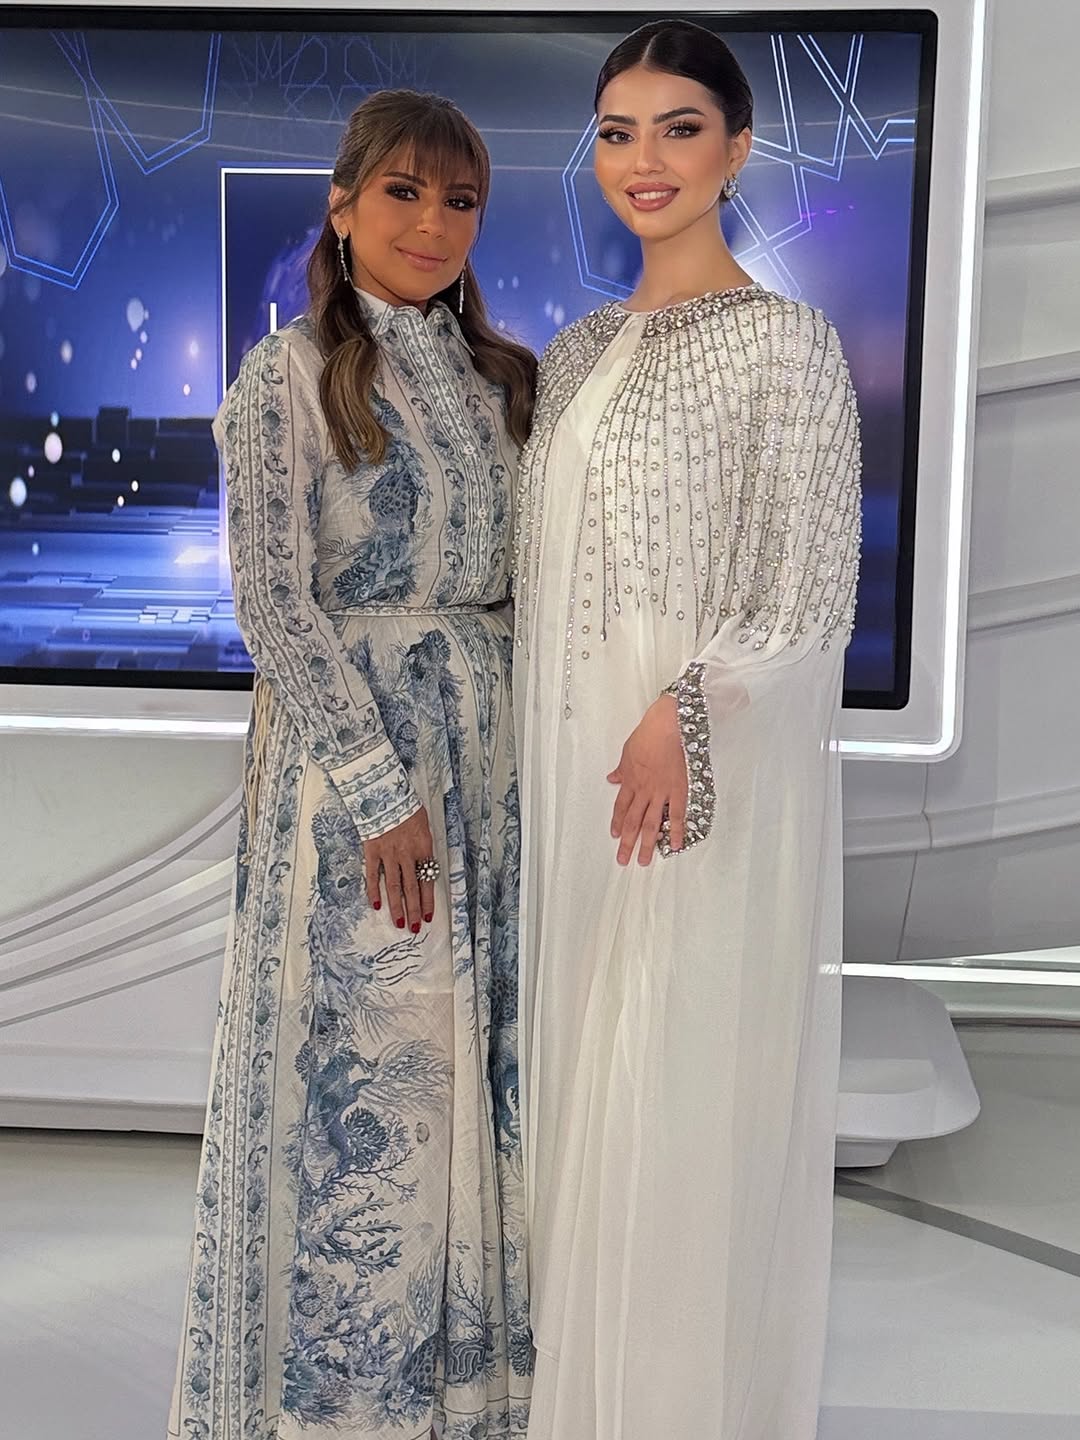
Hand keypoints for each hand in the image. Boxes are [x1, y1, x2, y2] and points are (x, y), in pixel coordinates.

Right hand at [363, 807, 436, 931]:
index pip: (427, 880)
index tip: (429, 916)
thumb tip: (425, 868)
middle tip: (415, 927)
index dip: (428, 900)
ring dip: (397, 907)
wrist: (385, 794)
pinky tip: (377, 905)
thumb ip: (424, 849)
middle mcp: (407, 855)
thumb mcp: (424, 827)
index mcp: (423, 849)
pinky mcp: (372, 851)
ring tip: (399, 922)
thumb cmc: (407, 808)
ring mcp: (389, 854)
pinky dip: (374, 891)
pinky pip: (373, 875)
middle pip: (412, 888)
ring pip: (394, 886)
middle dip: (415, 910)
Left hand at [607, 694, 687, 865]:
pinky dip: (676, 831)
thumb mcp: (626, 752)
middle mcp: (643, 791)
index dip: (617, 823)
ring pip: (651, 824)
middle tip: (623, 860)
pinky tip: (675, 845)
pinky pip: (676, 815)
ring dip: (647, 844)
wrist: (666, 728)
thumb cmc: (647, 736)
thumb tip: (612, 777)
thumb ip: (621, 769)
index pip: (621, 808)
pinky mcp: (678, 791)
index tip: (615, 836)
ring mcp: (661, 793)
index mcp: (630, 781)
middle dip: (627, 843)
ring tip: (644, 861)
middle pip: (632, 822)